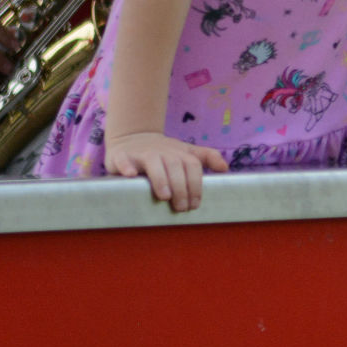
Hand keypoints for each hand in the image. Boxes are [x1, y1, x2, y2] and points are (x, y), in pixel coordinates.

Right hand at [105, 130, 229, 212]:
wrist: (132, 138)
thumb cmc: (163, 152)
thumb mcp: (186, 152)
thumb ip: (206, 157)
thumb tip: (225, 168)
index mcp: (179, 153)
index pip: (193, 165)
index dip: (196, 184)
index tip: (196, 204)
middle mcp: (162, 151)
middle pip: (176, 166)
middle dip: (181, 187)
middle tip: (181, 208)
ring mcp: (142, 153)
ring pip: (154, 163)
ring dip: (160, 179)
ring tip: (165, 196)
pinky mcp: (121, 156)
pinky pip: (123, 160)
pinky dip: (126, 166)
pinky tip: (131, 176)